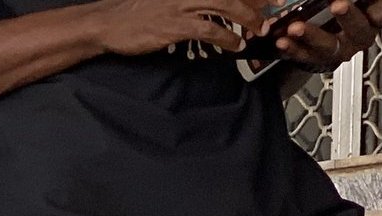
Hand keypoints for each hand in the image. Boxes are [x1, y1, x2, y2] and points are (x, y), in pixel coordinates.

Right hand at [89, 0, 270, 54]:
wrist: (108, 22)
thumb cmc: (134, 13)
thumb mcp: (165, 1)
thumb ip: (189, 1)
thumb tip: (213, 9)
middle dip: (256, 1)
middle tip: (273, 12)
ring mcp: (181, 5)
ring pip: (225, 6)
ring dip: (247, 18)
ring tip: (258, 30)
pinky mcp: (175, 24)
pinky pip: (209, 29)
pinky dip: (226, 37)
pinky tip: (235, 45)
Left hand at [276, 0, 381, 69]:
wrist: (328, 32)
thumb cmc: (346, 8)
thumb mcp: (353, 2)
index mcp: (374, 18)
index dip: (376, 9)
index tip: (350, 1)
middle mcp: (360, 37)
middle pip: (359, 30)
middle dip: (348, 17)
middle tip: (338, 5)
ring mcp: (340, 50)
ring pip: (329, 46)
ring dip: (312, 35)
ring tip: (296, 27)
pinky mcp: (318, 59)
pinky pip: (305, 56)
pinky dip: (292, 49)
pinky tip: (282, 41)